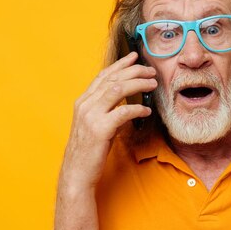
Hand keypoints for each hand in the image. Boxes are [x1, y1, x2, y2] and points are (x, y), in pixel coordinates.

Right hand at [60, 52, 156, 189]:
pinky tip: (147, 109)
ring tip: (153, 84)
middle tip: (151, 71)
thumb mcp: (97, 126)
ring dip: (138, 84)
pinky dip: (137, 108)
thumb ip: (108, 112)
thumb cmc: (89, 151)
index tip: (134, 57)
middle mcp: (85, 105)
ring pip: (117, 89)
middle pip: (112, 79)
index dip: (120, 65)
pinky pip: (123, 112)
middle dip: (134, 71)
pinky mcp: (100, 130)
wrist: (77, 172)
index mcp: (83, 102)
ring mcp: (91, 116)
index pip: (103, 76)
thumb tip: (127, 105)